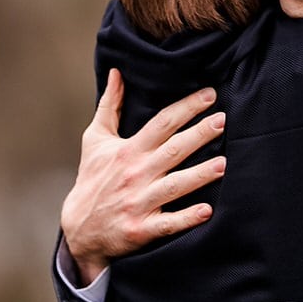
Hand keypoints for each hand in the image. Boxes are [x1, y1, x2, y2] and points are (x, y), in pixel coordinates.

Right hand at [60, 70, 226, 284]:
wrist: (79, 228)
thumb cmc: (92, 179)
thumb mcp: (95, 140)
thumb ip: (109, 106)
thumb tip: (116, 73)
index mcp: (128, 150)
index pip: (161, 123)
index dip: (186, 108)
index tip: (209, 95)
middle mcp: (135, 174)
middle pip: (172, 151)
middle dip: (198, 135)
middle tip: (222, 121)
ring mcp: (139, 202)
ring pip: (174, 186)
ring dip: (199, 175)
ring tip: (223, 164)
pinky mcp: (141, 229)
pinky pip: (168, 223)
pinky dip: (187, 218)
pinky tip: (207, 210)